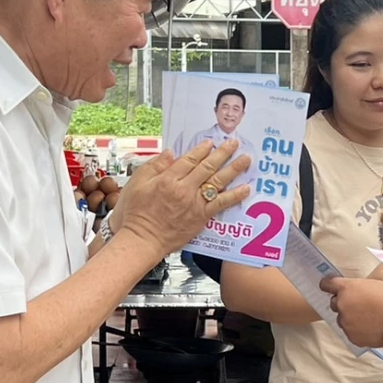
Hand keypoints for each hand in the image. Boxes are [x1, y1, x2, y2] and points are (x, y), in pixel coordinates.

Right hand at [115, 140, 251, 253]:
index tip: (210, 143)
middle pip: (207, 167)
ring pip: (217, 182)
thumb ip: (154, 166)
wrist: (143, 239)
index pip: (189, 160)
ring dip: (233, 169)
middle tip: (234, 143)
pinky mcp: (201, 217)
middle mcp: (184, 189)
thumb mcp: (137, 183)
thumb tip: (169, 153)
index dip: (201, 150)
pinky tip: (245, 189)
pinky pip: (221, 204)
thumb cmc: (137, 213)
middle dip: (222, 153)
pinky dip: (234, 196)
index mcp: (168, 179)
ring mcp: (195, 203)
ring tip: (245, 160)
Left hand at [320, 276, 382, 348]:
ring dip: (350, 318)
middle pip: (334, 303)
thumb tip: (355, 292)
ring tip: (368, 319)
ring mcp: (345, 322)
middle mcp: (342, 305)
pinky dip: (357, 331)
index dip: (328, 285)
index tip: (328, 286)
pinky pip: (350, 332)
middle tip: (358, 305)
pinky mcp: (351, 337)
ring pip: (342, 319)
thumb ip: (359, 288)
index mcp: (347, 288)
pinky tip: (371, 328)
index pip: (327, 284)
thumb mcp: (375, 284)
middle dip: (343, 303)